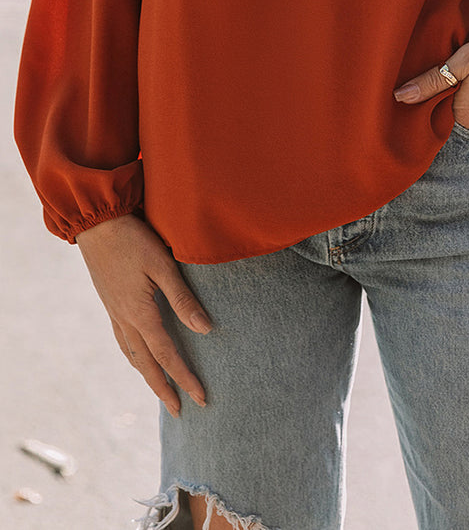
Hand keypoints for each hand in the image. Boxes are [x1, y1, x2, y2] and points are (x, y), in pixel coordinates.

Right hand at [75, 213, 211, 417]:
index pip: (167, 354)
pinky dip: (134, 356)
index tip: (202, 398)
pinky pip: (122, 340)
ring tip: (161, 390)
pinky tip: (138, 355)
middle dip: (165, 388)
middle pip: (146, 364)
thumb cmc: (134, 239)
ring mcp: (114, 313)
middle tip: (181, 410)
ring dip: (148, 375)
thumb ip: (183, 298)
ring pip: (132, 354)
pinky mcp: (110, 303)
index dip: (185, 377)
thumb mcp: (163, 265)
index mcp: (139, 314)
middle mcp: (124, 320)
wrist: (96, 223)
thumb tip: (206, 329)